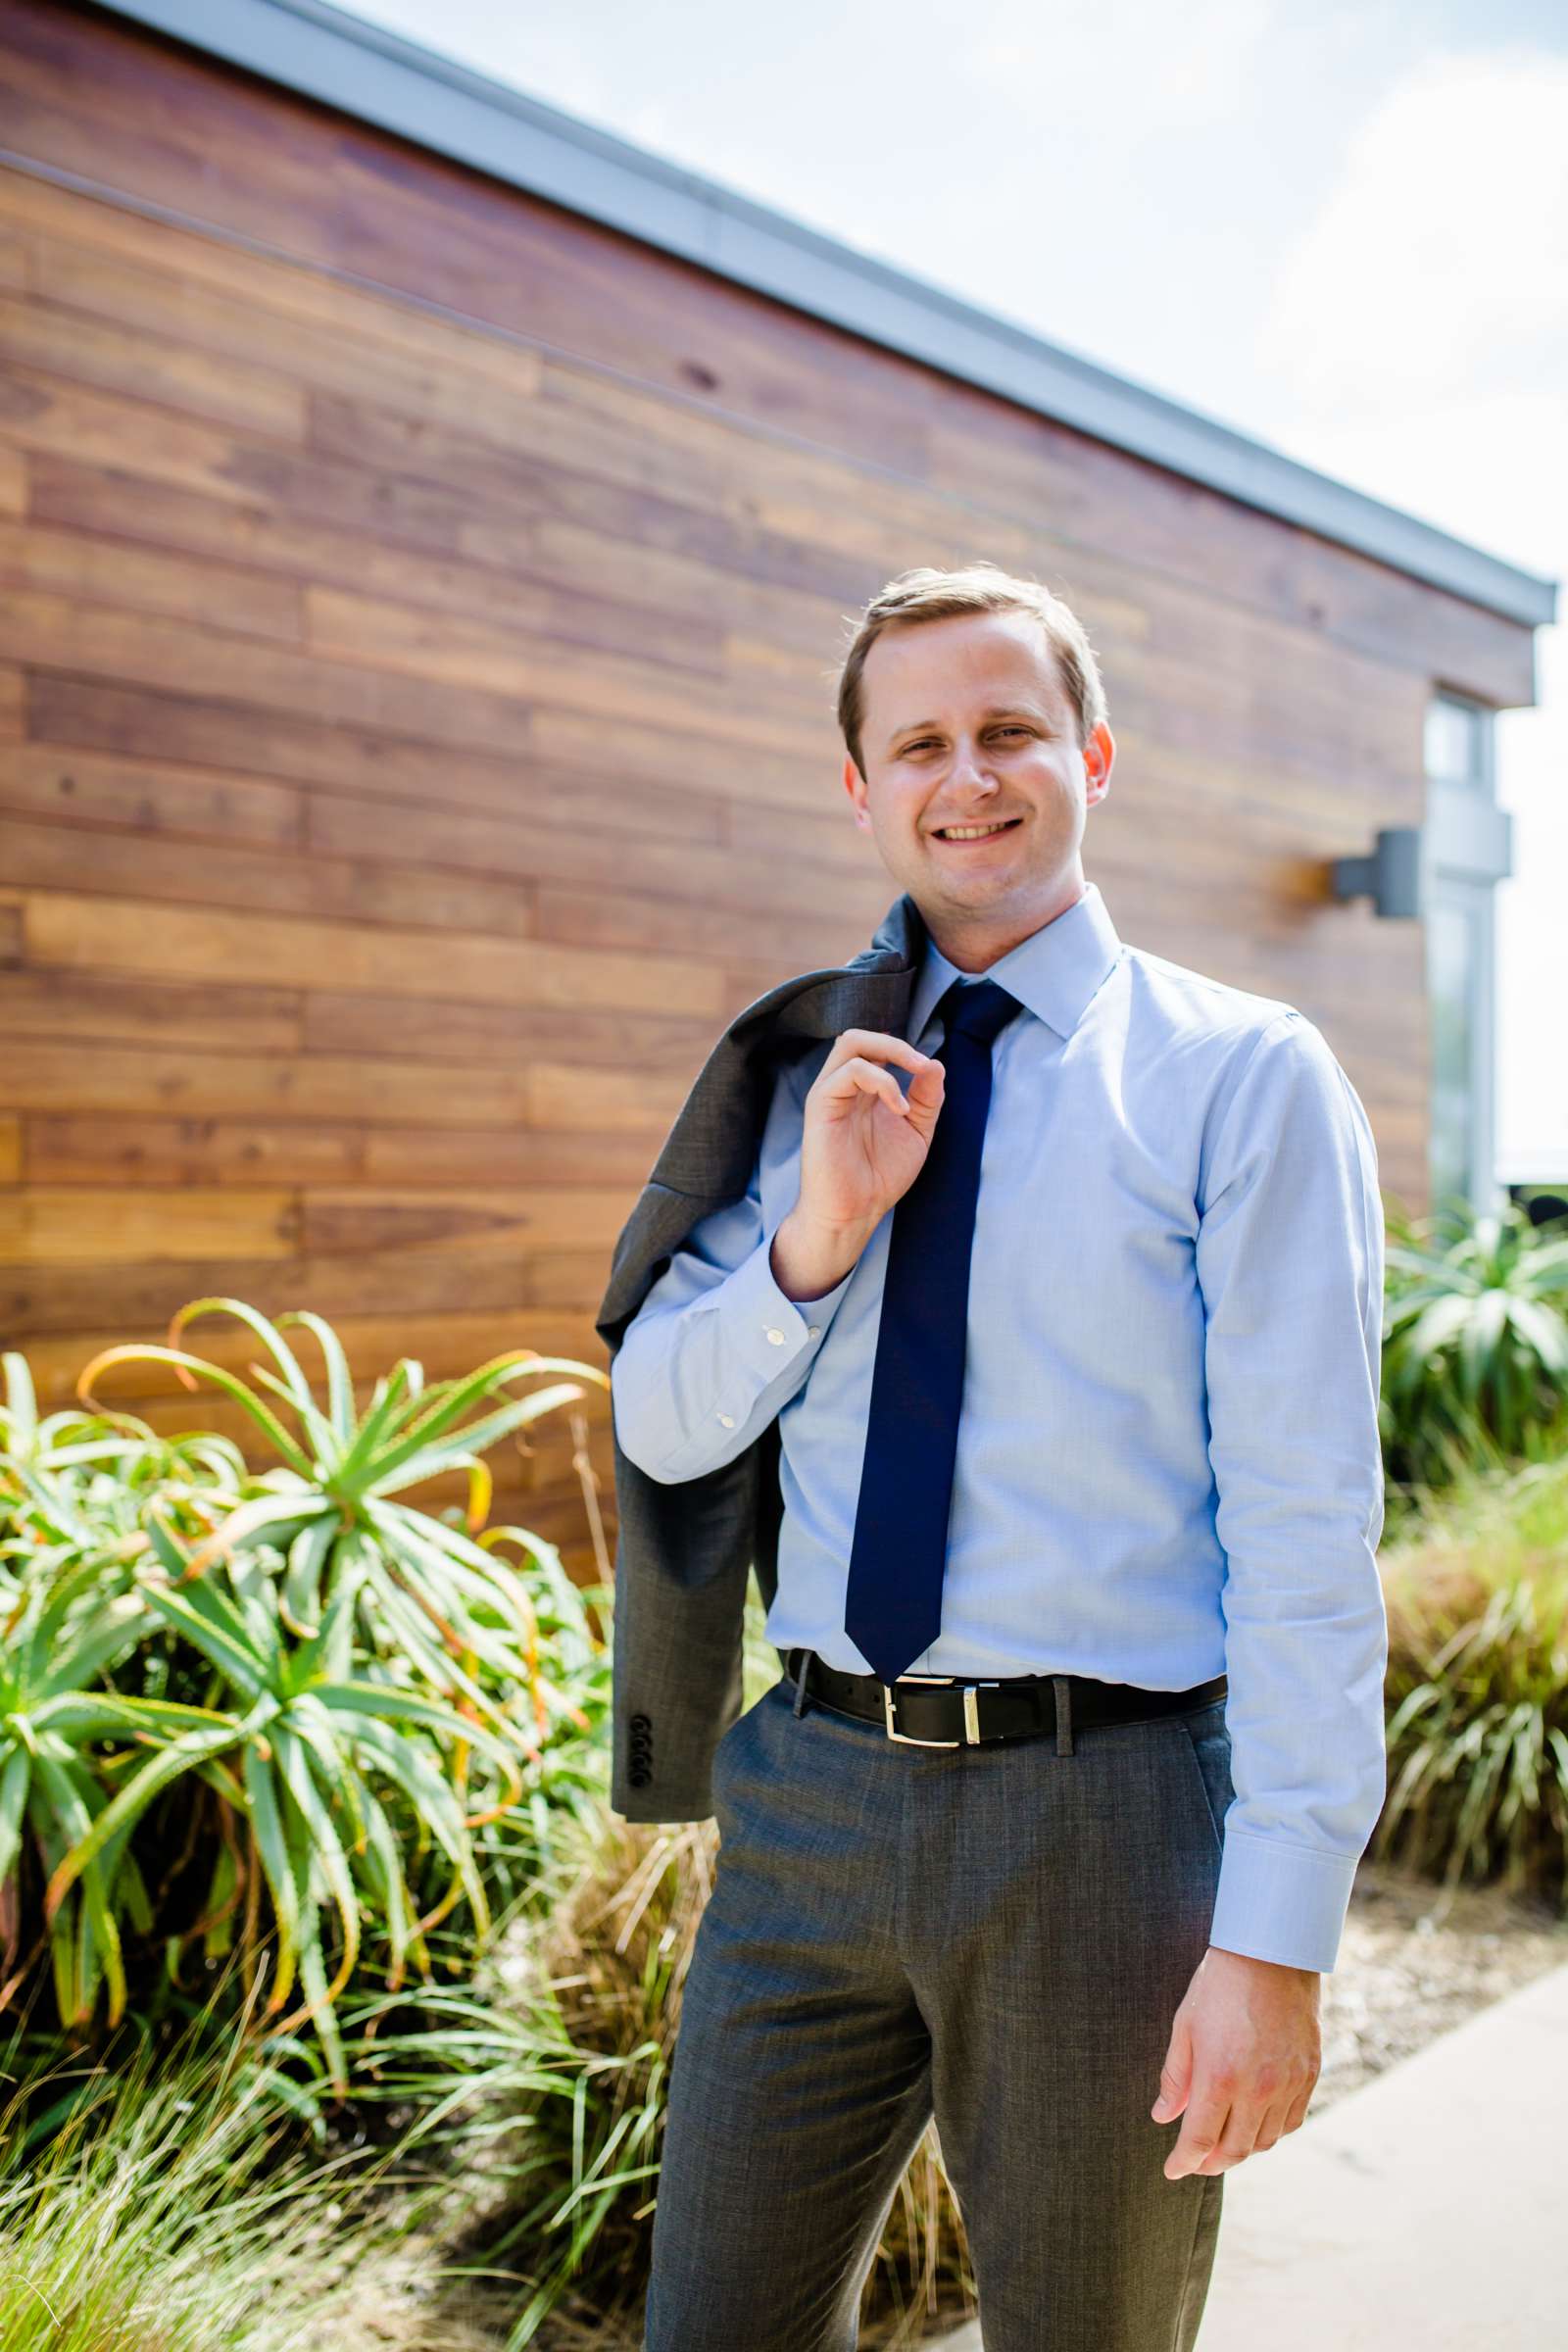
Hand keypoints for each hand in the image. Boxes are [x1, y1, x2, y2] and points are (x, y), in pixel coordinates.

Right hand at [795, 1026, 944, 1239]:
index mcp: (863, 1090)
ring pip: (851, 1042)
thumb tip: (936, 1064)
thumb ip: (927, 1099)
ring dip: (891, 1053)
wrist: (854, 1213)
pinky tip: (899, 1108)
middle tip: (922, 1065)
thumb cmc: (879, 1177)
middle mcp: (843, 1086)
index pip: (876, 1048)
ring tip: (914, 1078)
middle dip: (897, 1044)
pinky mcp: (821, 1105)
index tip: (929, 1072)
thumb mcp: (916, 1133)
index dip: (904, 1050)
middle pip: (860, 1036)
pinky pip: (850, 1071)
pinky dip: (882, 1081)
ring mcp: (830, 1093)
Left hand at [1152, 1945, 1320, 2177]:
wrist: (1272, 1953)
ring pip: (1265, 2142)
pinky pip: (1291, 2122)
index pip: (1199, 2140)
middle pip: (1234, 2150)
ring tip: (1224, 2143)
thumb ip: (1174, 2077)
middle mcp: (1257, 2089)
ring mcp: (1287, 2084)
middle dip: (1211, 2163)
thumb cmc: (1220, 1985)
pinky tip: (1256, 2124)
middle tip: (1196, 2162)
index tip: (1172, 2170)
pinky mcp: (1309, 2075)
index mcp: (1219, 2078)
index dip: (1184, 2162)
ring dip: (1242, 2150)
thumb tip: (1163, 2117)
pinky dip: (1271, 2132)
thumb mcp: (1185, 2027)